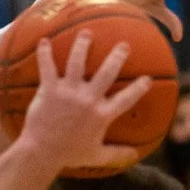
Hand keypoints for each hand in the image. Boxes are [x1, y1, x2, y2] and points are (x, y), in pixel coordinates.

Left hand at [20, 32, 150, 173]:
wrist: (41, 154)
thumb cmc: (68, 155)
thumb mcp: (96, 156)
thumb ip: (116, 154)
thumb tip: (134, 156)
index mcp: (101, 115)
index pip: (127, 99)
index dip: (139, 88)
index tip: (148, 79)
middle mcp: (88, 100)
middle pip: (107, 71)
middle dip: (117, 56)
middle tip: (123, 45)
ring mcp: (69, 92)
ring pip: (77, 61)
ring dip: (82, 44)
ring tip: (86, 33)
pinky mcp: (50, 90)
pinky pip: (47, 67)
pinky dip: (44, 53)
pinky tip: (43, 41)